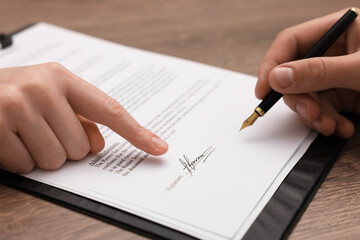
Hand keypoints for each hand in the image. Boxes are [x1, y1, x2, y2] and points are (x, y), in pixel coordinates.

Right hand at [0, 63, 167, 172]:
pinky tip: (9, 139)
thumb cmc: (17, 94)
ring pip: (56, 160)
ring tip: (26, 133)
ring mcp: (17, 106)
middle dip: (65, 147)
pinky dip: (20, 160)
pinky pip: (27, 166)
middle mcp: (42, 88)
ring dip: (42, 155)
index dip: (136, 132)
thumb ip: (80, 116)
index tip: (158, 147)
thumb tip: (99, 145)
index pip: (110, 110)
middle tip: (43, 130)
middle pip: (81, 147)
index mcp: (62, 78)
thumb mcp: (51, 94)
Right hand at [256, 7, 359, 138]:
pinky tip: (340, 127)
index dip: (272, 64)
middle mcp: (334, 51)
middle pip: (295, 73)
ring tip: (331, 126)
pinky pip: (322, 107)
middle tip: (310, 115)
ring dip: (315, 115)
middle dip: (301, 99)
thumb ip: (319, 71)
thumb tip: (278, 77)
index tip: (263, 89)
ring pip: (307, 95)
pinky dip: (327, 121)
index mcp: (340, 30)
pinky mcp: (344, 94)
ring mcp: (337, 74)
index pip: (292, 42)